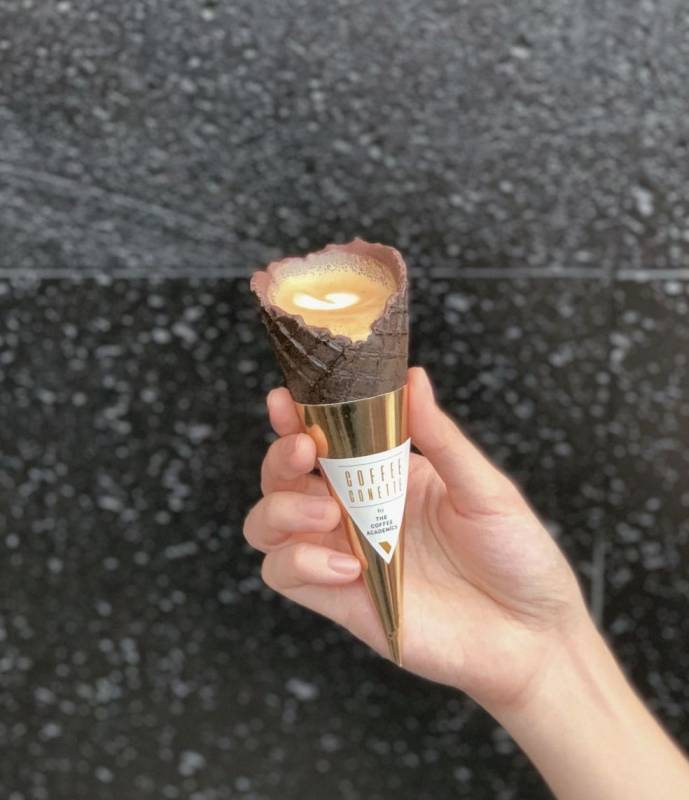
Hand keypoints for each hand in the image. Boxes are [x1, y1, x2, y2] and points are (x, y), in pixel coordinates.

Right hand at [244, 367, 589, 710]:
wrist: (534, 636)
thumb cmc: (518, 555)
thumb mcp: (484, 488)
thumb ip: (441, 438)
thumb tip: (414, 378)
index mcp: (387, 476)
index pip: (325, 438)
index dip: (295, 418)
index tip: (284, 400)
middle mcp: (357, 511)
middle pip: (284, 478)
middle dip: (280, 459)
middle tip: (306, 452)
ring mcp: (345, 554)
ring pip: (269, 525)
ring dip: (282, 510)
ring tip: (330, 515)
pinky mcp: (342, 600)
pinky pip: (285, 575)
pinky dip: (300, 563)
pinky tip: (348, 566)